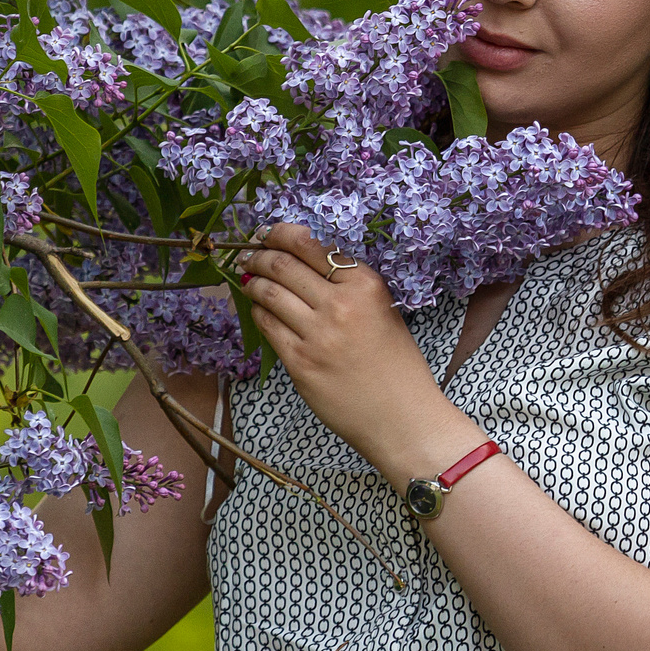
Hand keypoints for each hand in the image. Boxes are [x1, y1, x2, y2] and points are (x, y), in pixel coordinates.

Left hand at [236, 224, 461, 476]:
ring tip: (248, 278)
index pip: (312, 245)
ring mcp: (317, 334)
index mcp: (365, 285)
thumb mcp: (384, 311)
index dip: (281, 234)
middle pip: (284, 264)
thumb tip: (306, 266)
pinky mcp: (300, 362)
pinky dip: (258, 312)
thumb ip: (349, 286)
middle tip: (249, 254)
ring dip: (253, 281)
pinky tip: (258, 309)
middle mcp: (340, 304)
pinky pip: (268, 326)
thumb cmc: (398, 366)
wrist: (401, 416)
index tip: (267, 233)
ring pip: (269, 292)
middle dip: (259, 254)